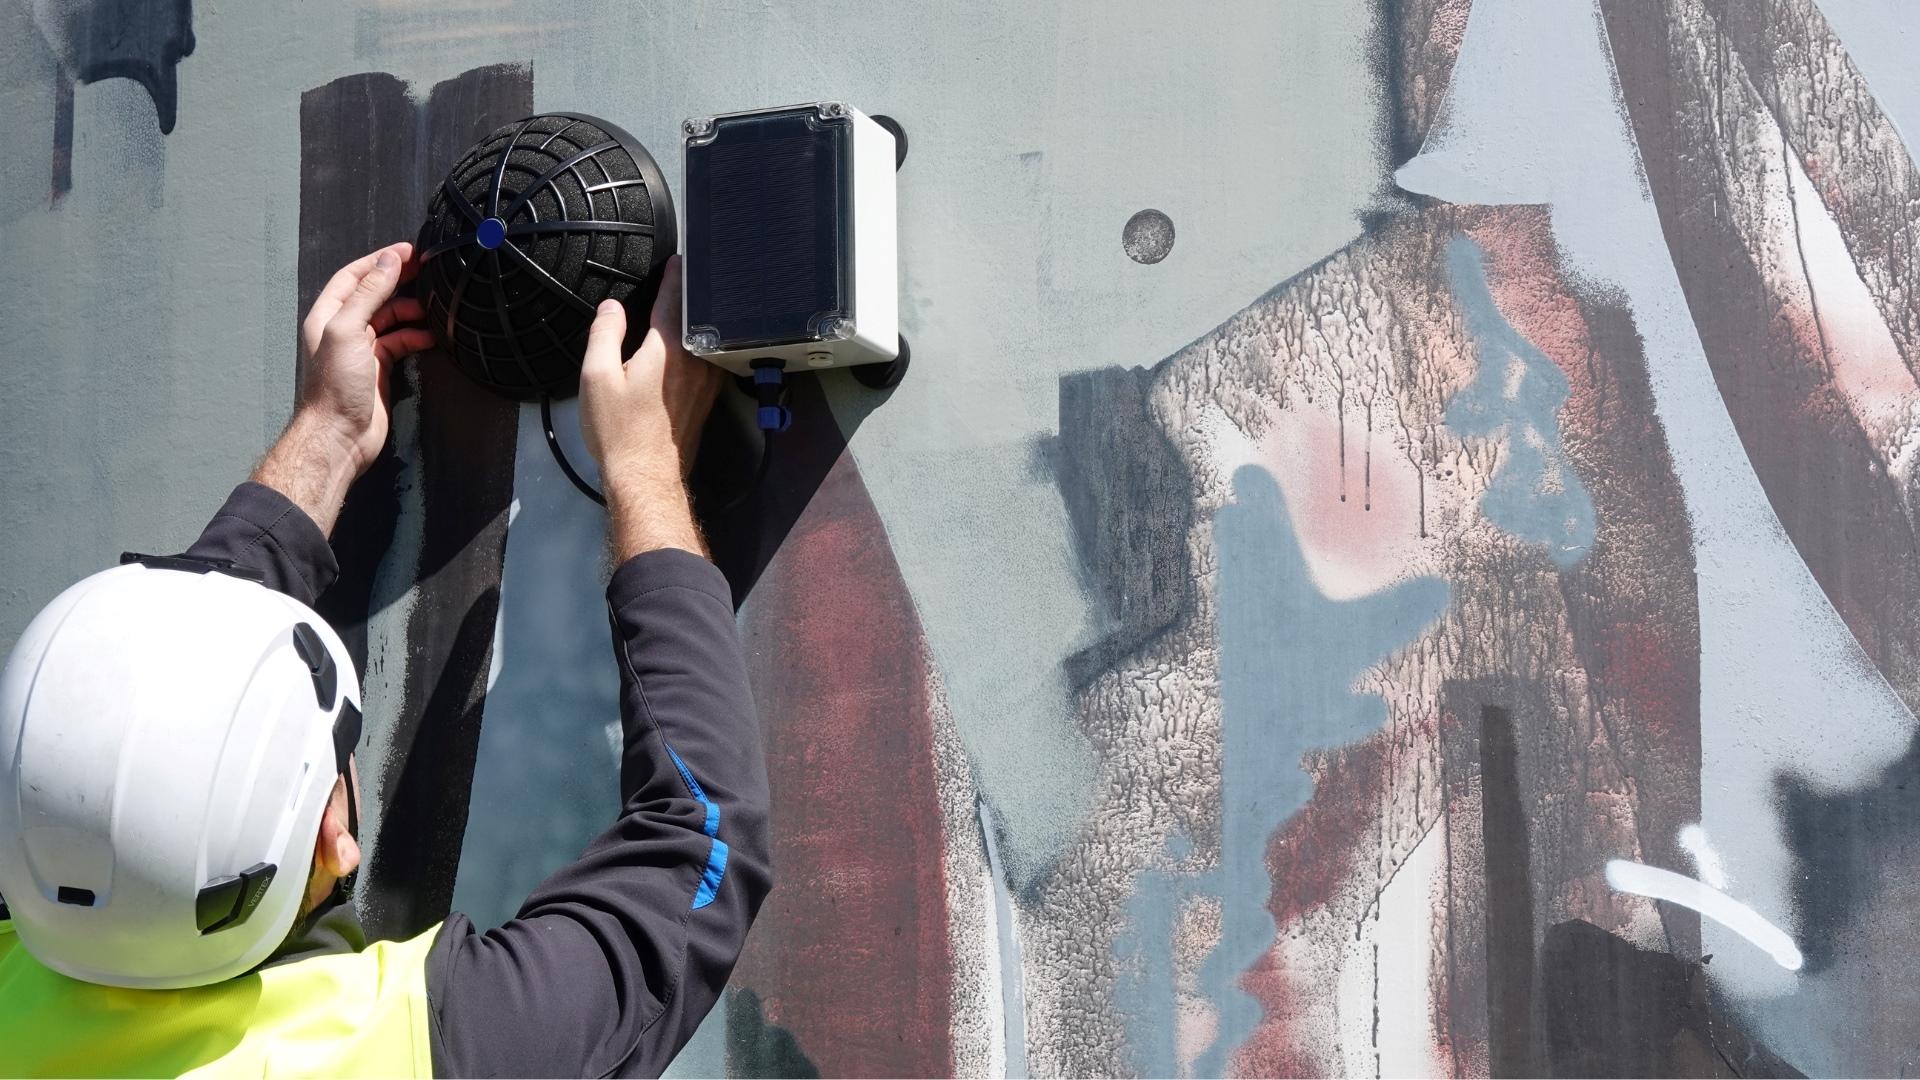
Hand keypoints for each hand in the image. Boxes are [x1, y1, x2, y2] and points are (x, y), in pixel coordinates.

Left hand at [295, 242, 433, 476]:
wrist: (340, 436)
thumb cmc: (335, 386)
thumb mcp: (349, 330)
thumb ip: (368, 293)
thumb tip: (388, 261)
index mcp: (329, 315)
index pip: (354, 276)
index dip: (380, 260)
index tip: (408, 252)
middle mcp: (344, 329)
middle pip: (374, 294)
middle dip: (399, 281)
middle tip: (427, 271)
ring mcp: (362, 350)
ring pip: (389, 319)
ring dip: (410, 311)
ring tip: (431, 308)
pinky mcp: (378, 369)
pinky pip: (399, 344)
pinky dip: (415, 337)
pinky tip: (429, 337)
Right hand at [579, 257, 723, 558]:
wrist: (646, 477)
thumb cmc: (618, 430)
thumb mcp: (597, 377)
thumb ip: (605, 335)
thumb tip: (612, 308)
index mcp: (668, 350)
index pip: (675, 300)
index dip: (675, 277)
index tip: (679, 260)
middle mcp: (695, 362)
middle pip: (694, 317)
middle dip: (688, 295)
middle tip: (684, 276)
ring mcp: (706, 382)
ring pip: (703, 339)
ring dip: (696, 320)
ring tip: (686, 305)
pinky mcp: (707, 400)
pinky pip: (706, 359)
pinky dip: (699, 343)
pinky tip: (688, 344)